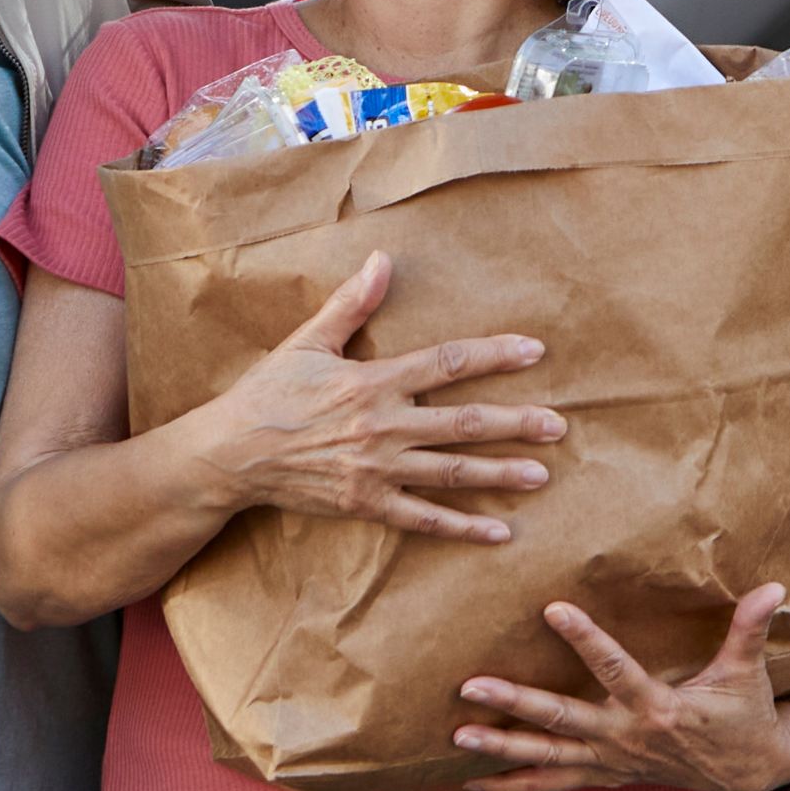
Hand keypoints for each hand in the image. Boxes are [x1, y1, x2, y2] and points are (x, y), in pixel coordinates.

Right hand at [180, 252, 561, 542]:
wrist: (230, 454)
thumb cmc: (269, 392)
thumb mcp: (308, 340)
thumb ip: (352, 304)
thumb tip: (383, 260)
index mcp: (373, 382)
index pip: (446, 364)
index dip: (493, 356)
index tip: (534, 352)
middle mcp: (382, 427)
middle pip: (462, 423)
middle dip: (514, 423)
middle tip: (559, 425)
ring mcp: (376, 471)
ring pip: (450, 472)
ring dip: (499, 473)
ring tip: (541, 473)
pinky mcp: (366, 505)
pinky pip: (423, 520)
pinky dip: (462, 527)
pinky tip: (499, 530)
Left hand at [455, 584, 789, 790]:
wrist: (747, 771)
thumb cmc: (744, 714)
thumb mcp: (748, 672)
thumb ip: (749, 629)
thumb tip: (772, 587)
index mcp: (659, 710)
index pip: (615, 669)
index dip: (585, 640)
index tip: (553, 609)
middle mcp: (627, 739)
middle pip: (562, 720)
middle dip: (516, 704)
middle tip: (471, 686)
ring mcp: (612, 762)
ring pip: (548, 757)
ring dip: (502, 747)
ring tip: (458, 734)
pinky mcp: (606, 774)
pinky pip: (552, 784)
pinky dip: (512, 785)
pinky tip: (471, 780)